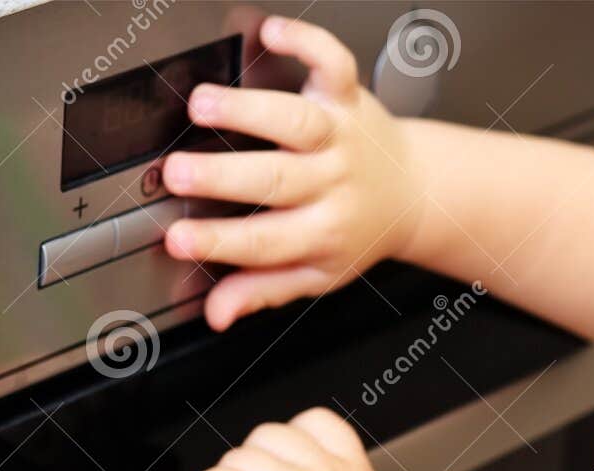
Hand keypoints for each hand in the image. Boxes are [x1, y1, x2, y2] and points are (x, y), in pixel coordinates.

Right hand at [162, 16, 422, 330]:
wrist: (417, 194)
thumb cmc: (357, 232)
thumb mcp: (316, 274)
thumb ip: (262, 290)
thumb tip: (215, 315)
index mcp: (322, 232)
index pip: (265, 242)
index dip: (219, 243)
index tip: (177, 240)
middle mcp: (332, 183)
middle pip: (276, 180)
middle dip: (223, 176)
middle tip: (177, 173)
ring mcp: (342, 137)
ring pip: (297, 121)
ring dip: (249, 110)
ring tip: (202, 104)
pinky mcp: (349, 97)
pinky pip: (334, 64)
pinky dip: (306, 42)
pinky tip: (272, 31)